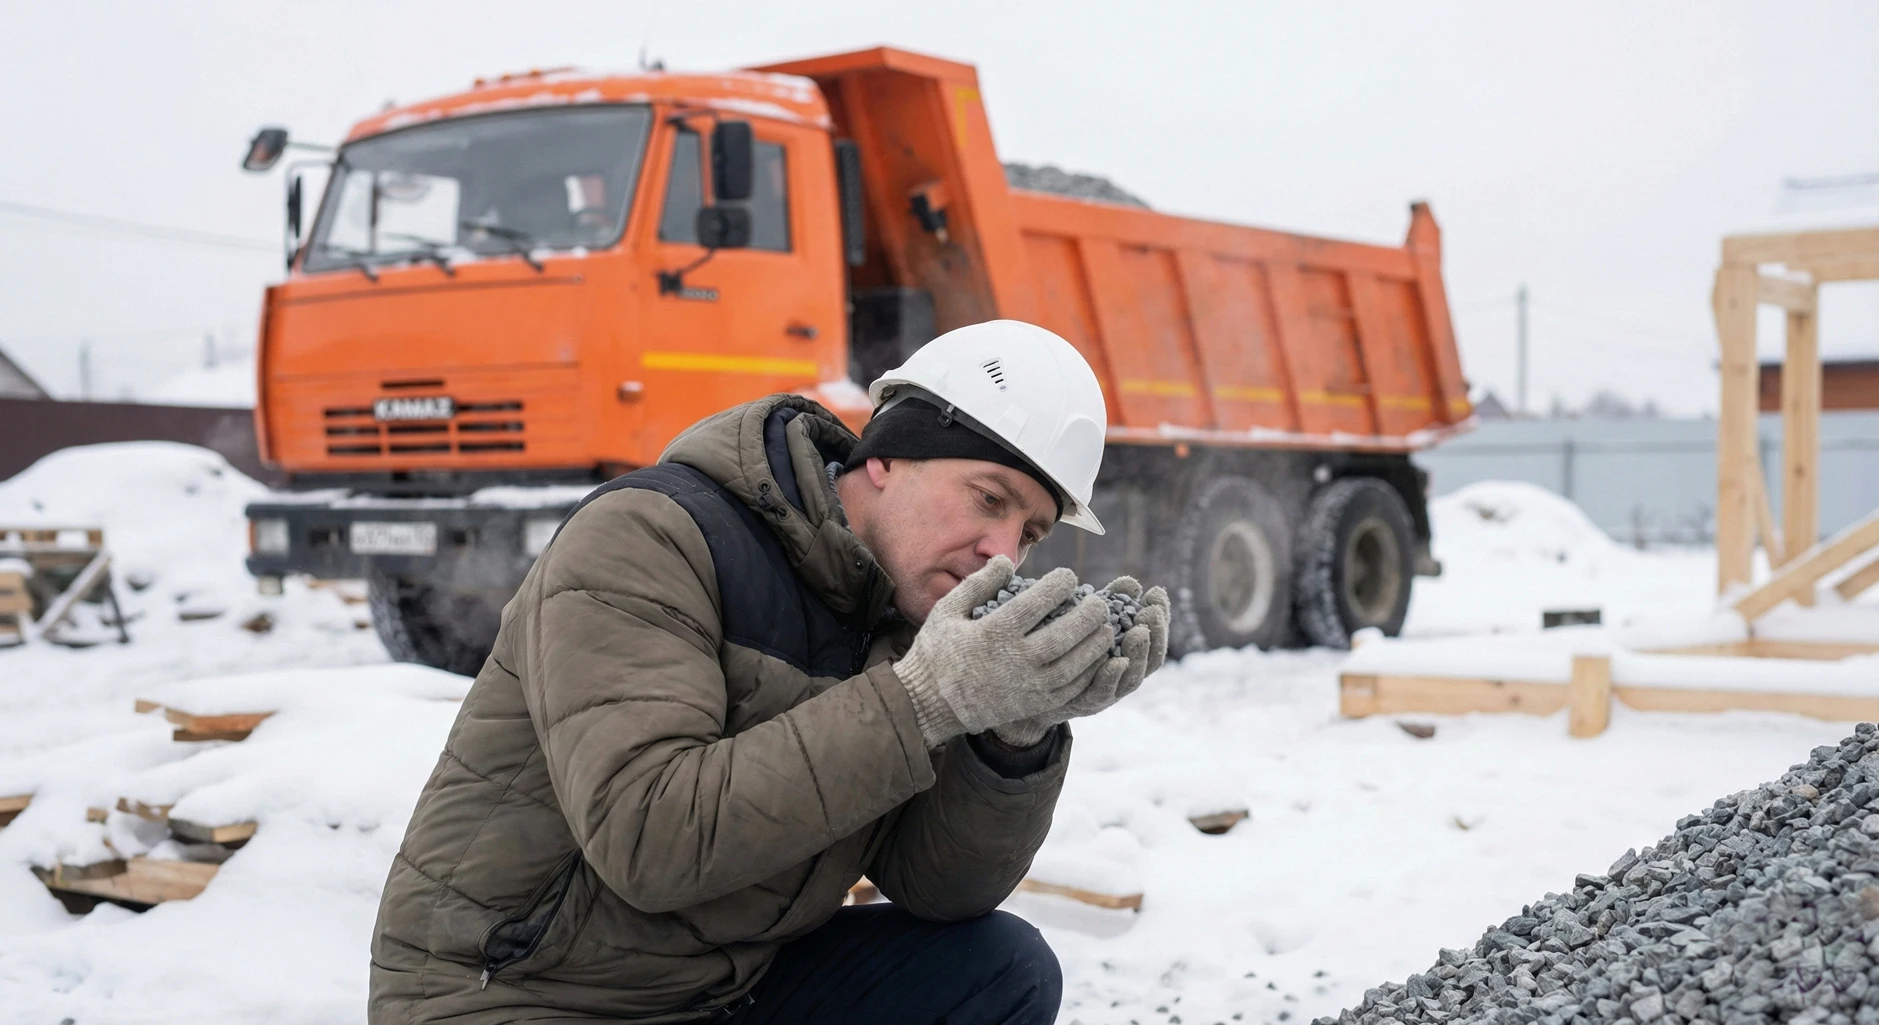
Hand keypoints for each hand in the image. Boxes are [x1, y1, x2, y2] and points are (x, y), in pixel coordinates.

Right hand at [893, 556, 1116, 747]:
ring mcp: (1027, 686)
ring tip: (1106, 628)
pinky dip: (1089, 674)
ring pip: (1073, 665)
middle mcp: (1014, 661)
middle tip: (1099, 602)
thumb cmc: (937, 652)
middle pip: (1063, 635)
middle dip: (1087, 616)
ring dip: (1095, 645)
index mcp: (993, 633)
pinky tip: (1097, 659)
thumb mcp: (946, 611)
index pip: (1035, 604)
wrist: (930, 704)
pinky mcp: (1033, 705)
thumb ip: (978, 584)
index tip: (1069, 576)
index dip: (1058, 586)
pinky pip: (1070, 690)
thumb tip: (1006, 560)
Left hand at [991, 578, 1170, 746]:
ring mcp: (1109, 690)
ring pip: (1134, 676)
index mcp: (1128, 651)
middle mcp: (1124, 673)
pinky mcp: (1086, 703)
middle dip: (1156, 632)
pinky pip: (1104, 692)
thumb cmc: (1063, 648)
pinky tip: (1116, 661)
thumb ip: (1109, 603)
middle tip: (1150, 611)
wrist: (1031, 688)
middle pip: (1152, 656)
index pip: (1154, 633)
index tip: (1156, 593)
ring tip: (1139, 632)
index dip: (1161, 614)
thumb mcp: (1086, 623)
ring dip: (1139, 654)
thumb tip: (1131, 582)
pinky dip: (1112, 677)